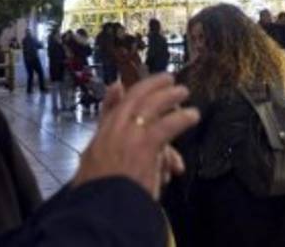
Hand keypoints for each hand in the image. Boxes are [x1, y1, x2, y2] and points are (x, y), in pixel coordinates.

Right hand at [71, 73, 198, 199]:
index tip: (120, 85)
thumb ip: (106, 154)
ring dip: (170, 96)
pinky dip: (182, 119)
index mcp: (100, 138)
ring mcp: (130, 134)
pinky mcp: (147, 143)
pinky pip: (168, 124)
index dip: (115, 96)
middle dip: (151, 85)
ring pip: (153, 105)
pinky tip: (192, 116)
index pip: (109, 109)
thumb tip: (118, 143)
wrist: (103, 206)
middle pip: (134, 98)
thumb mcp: (92, 168)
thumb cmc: (99, 193)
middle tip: (167, 79)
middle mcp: (114, 130)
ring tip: (183, 91)